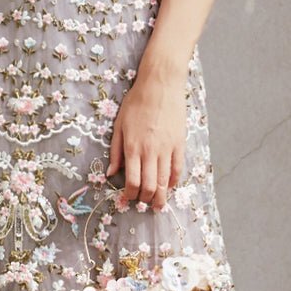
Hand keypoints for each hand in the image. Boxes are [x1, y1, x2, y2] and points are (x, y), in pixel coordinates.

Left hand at [107, 70, 186, 209]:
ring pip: (165, 182)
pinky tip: (170, 186)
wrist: (160, 85)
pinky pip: (178, 169)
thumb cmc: (136, 103)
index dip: (130, 195)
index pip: (133, 181)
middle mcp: (150, 151)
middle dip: (146, 200)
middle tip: (143, 204)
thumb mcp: (119, 125)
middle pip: (150, 186)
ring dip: (161, 196)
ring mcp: (167, 149)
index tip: (127, 199)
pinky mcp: (179, 144)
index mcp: (132, 147)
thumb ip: (115, 151)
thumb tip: (111, 173)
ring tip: (158, 204)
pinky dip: (174, 181)